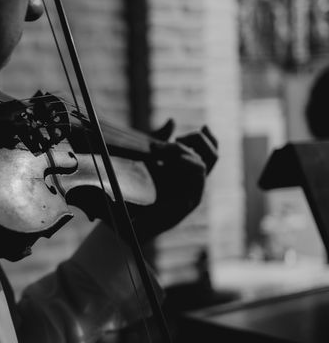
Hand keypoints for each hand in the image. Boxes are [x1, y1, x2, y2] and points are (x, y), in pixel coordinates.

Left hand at [131, 120, 217, 241]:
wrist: (128, 222)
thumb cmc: (136, 194)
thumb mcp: (149, 162)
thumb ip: (161, 142)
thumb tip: (172, 121)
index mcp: (187, 174)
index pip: (210, 153)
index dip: (209, 138)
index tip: (204, 126)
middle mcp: (193, 184)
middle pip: (213, 156)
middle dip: (198, 140)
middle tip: (175, 140)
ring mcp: (193, 194)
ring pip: (204, 164)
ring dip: (185, 152)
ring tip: (166, 149)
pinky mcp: (189, 203)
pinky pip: (198, 178)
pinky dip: (189, 163)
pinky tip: (175, 158)